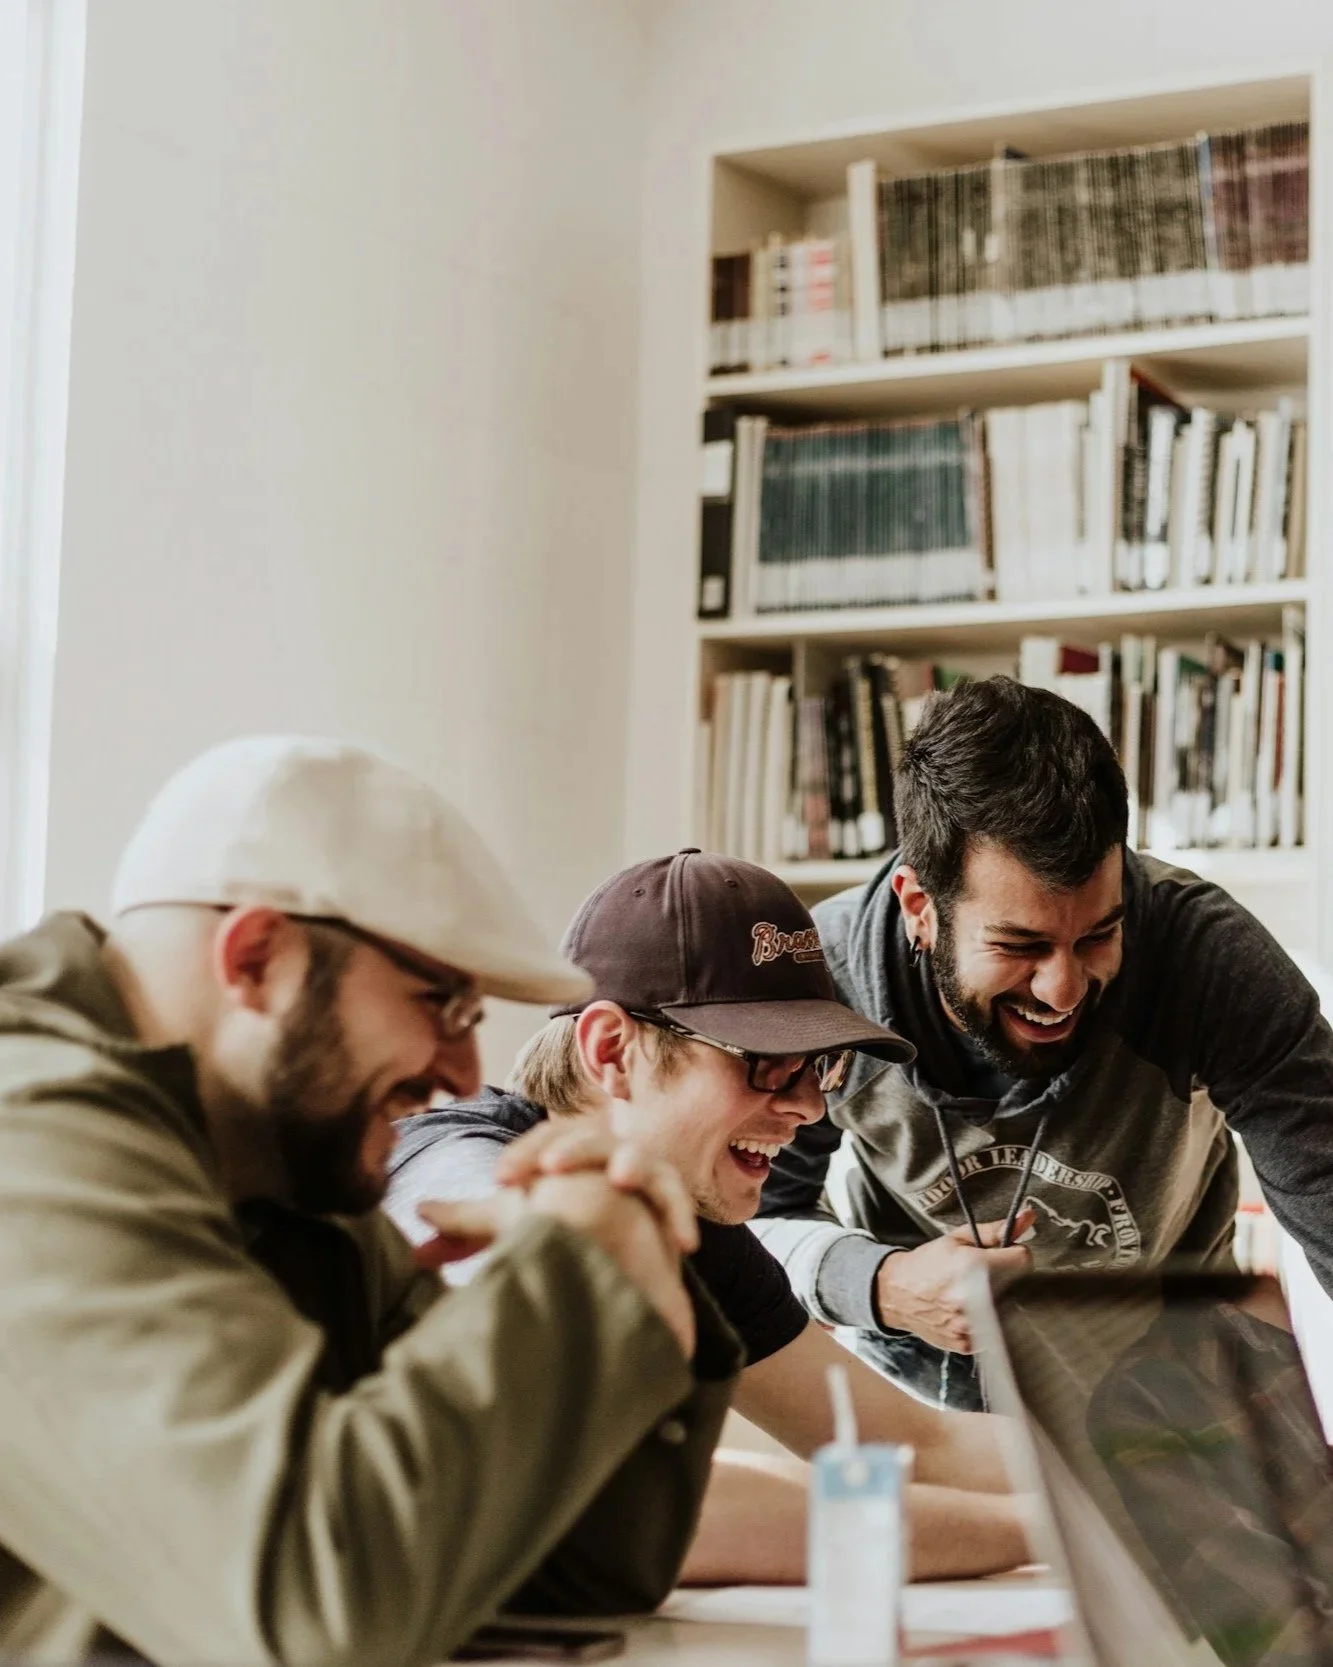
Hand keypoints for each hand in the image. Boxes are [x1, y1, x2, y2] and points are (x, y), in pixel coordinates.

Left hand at [414, 1119, 697, 1358]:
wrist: (616, 1249)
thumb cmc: (560, 1225)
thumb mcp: (512, 1224)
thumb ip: (466, 1223)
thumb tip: (414, 1214)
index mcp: (563, 1150)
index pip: (543, 1138)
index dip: (523, 1155)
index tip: (499, 1181)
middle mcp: (602, 1152)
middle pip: (588, 1138)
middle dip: (570, 1150)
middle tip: (549, 1170)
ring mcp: (639, 1173)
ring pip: (638, 1158)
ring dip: (631, 1165)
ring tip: (618, 1178)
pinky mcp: (668, 1203)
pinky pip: (677, 1203)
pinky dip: (680, 1216)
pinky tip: (680, 1242)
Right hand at [873, 1209, 1034, 1352]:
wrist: (897, 1292)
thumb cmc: (927, 1263)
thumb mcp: (958, 1238)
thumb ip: (995, 1230)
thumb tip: (1028, 1217)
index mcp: (974, 1267)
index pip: (1023, 1261)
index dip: (1014, 1255)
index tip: (1004, 1256)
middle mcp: (974, 1299)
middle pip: (1017, 1287)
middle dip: (1006, 1279)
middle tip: (984, 1276)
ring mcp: (970, 1325)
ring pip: (1007, 1311)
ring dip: (997, 1301)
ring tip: (975, 1294)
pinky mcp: (967, 1343)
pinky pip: (992, 1331)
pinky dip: (985, 1321)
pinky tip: (968, 1311)